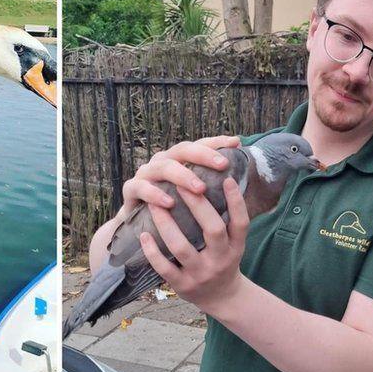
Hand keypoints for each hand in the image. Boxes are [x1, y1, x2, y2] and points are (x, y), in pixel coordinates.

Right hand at [118, 135, 240, 218]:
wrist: (140, 230)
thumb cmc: (173, 213)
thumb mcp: (195, 200)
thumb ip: (212, 187)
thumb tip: (242, 177)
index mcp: (179, 160)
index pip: (199, 144)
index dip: (216, 142)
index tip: (236, 142)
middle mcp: (162, 161)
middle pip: (182, 150)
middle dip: (203, 155)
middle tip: (222, 165)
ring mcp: (145, 174)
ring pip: (163, 166)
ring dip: (183, 176)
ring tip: (200, 189)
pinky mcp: (130, 190)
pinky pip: (140, 188)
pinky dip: (155, 194)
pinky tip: (169, 203)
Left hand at [139, 177, 249, 311]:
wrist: (222, 298)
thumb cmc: (224, 260)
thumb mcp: (234, 243)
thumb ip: (229, 218)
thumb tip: (221, 180)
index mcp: (236, 246)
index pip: (241, 222)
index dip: (236, 201)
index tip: (227, 178)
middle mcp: (221, 259)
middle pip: (213, 229)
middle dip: (197, 205)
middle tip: (181, 184)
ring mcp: (201, 273)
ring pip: (182, 247)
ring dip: (166, 224)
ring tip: (153, 204)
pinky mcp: (183, 285)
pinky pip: (164, 267)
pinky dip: (152, 251)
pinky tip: (143, 235)